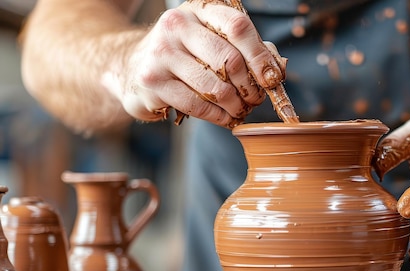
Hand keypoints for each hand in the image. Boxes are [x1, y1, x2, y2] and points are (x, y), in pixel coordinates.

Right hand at [102, 0, 285, 127]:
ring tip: (241, 110)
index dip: (261, 56)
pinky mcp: (152, 83)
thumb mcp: (211, 41)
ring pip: (215, 87)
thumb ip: (246, 49)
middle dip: (250, 87)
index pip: (238, 27)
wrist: (130, 66)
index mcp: (198, 10)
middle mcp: (176, 26)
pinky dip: (218, 117)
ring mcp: (161, 54)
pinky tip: (225, 118)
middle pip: (229, 60)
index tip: (272, 78)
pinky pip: (197, 106)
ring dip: (236, 105)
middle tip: (255, 100)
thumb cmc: (184, 55)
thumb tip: (277, 69)